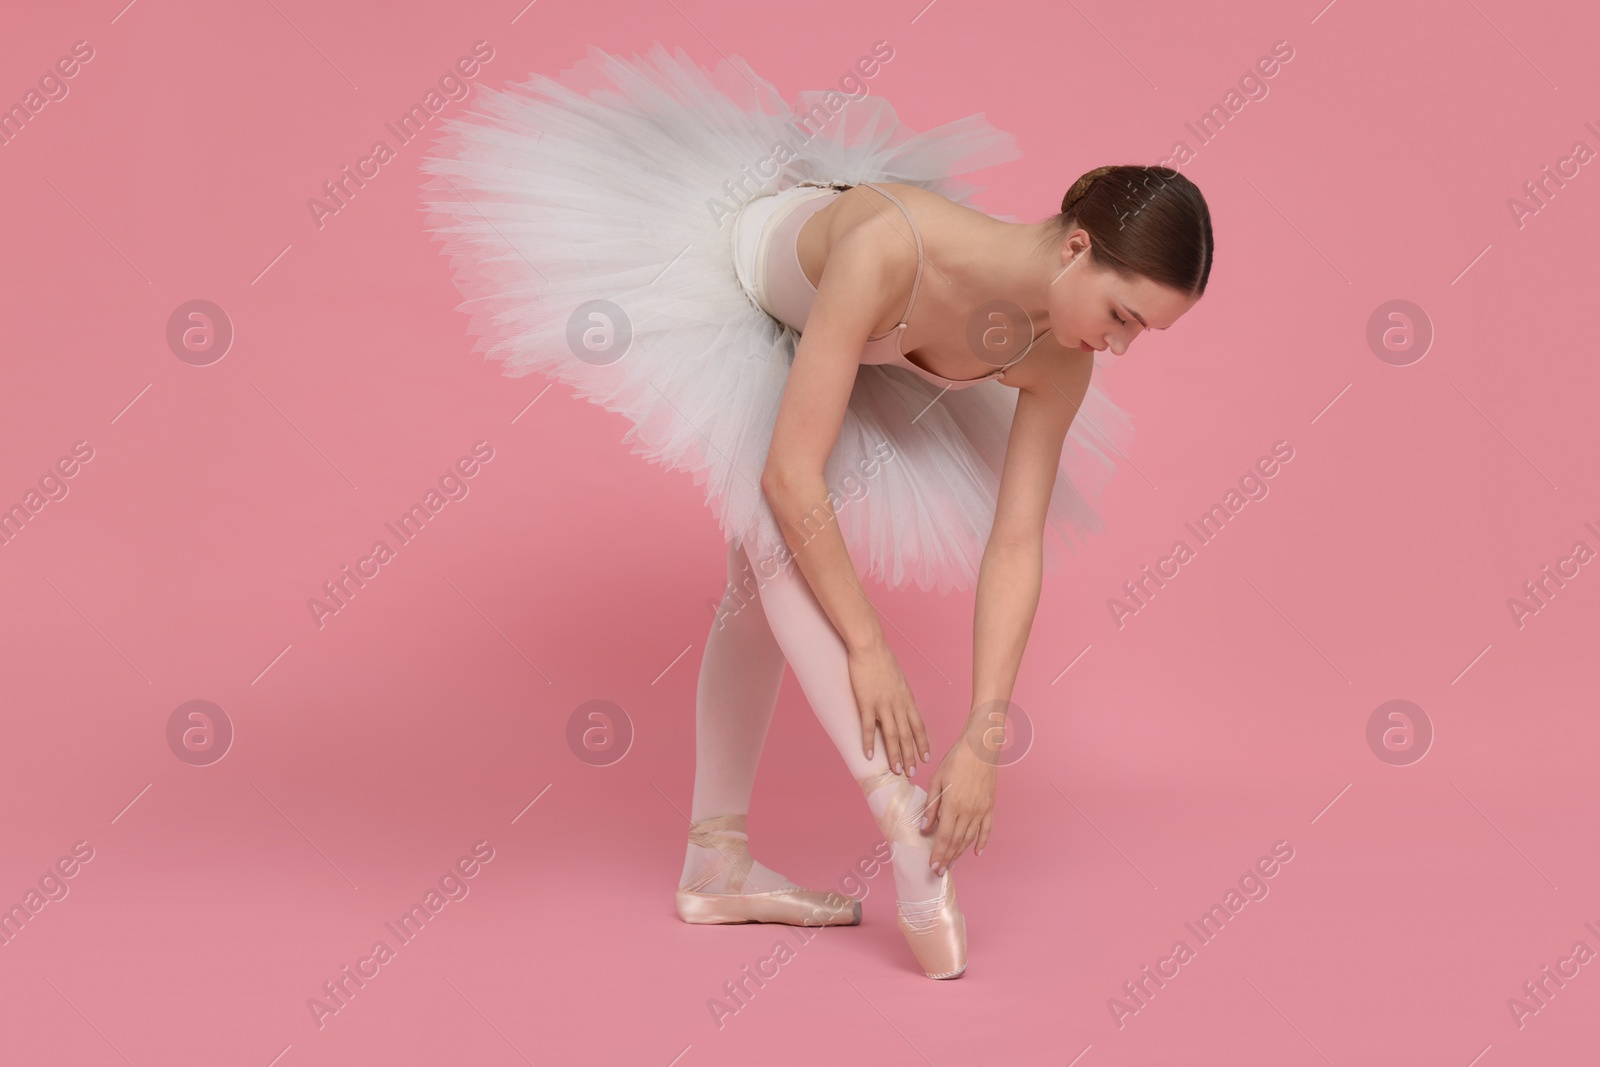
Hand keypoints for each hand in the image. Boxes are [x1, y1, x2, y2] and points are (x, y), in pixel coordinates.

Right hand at [845, 637, 929, 776]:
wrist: (870, 646)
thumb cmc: (882, 659)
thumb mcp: (898, 679)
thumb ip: (900, 694)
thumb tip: (902, 705)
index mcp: (907, 699)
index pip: (919, 726)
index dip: (923, 743)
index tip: (926, 758)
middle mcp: (899, 704)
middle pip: (907, 735)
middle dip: (911, 756)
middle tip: (913, 774)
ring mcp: (883, 704)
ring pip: (892, 735)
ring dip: (895, 755)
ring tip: (897, 771)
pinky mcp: (867, 702)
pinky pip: (869, 726)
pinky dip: (869, 742)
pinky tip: (869, 755)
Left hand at [920, 726, 996, 874]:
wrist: (980, 748)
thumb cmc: (955, 760)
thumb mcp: (937, 780)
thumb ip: (931, 807)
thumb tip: (925, 828)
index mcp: (953, 805)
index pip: (944, 837)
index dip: (938, 853)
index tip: (933, 866)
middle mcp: (969, 811)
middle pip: (956, 841)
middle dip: (947, 858)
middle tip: (939, 872)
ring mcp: (981, 810)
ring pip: (970, 838)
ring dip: (960, 853)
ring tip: (952, 864)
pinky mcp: (990, 806)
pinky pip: (986, 829)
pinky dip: (981, 842)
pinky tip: (976, 852)